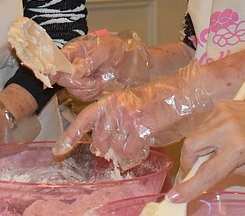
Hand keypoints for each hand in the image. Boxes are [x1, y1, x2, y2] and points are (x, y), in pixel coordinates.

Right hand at [53, 30, 150, 101]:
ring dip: (88, 88)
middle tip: (93, 80)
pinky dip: (93, 93)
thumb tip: (73, 71)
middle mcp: (73, 64)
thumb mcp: (106, 50)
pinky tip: (102, 85)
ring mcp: (80, 78)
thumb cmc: (121, 49)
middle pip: (62, 78)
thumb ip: (89, 61)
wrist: (136, 63)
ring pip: (72, 89)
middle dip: (77, 82)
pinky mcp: (87, 89)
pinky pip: (83, 96)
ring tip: (101, 81)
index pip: (56, 60)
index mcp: (75, 50)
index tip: (56, 78)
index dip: (53, 69)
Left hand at [54, 61, 213, 170]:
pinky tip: (143, 149)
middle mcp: (116, 107)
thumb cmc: (161, 97)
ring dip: (125, 153)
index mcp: (111, 99)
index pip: (84, 118)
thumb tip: (106, 142)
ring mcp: (128, 117)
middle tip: (122, 146)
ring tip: (137, 146)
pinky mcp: (142, 126)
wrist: (185, 90)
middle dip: (109, 149)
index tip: (59, 150)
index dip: (70, 136)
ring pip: (116, 148)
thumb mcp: (133, 103)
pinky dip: (136, 155)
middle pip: (101, 140)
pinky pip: (131, 151)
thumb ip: (117, 118)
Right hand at [166, 100, 244, 201]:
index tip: (175, 196)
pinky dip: (205, 137)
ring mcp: (221, 113)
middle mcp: (226, 126)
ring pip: (195, 135)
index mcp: (239, 146)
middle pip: (191, 147)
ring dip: (196, 150)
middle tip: (192, 175)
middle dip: (187, 164)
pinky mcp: (221, 106)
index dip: (189, 187)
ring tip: (211, 156)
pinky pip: (203, 125)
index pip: (207, 172)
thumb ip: (227, 172)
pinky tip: (217, 142)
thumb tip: (205, 178)